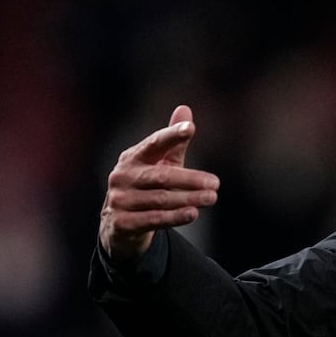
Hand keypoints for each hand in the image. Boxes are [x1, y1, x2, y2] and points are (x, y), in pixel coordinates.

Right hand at [98, 105, 220, 264]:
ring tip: (211, 197)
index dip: (171, 135)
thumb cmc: (146, 188)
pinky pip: (153, 219)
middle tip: (215, 183)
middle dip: (190, 179)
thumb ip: (173, 143)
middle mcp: (122, 176)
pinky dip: (175, 217)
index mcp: (132, 158)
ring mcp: (120, 200)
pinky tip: (193, 213)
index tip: (190, 129)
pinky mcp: (122, 223)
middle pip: (161, 176)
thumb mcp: (159, 165)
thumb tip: (185, 109)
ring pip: (160, 199)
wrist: (119, 227)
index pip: (153, 143)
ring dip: (189, 199)